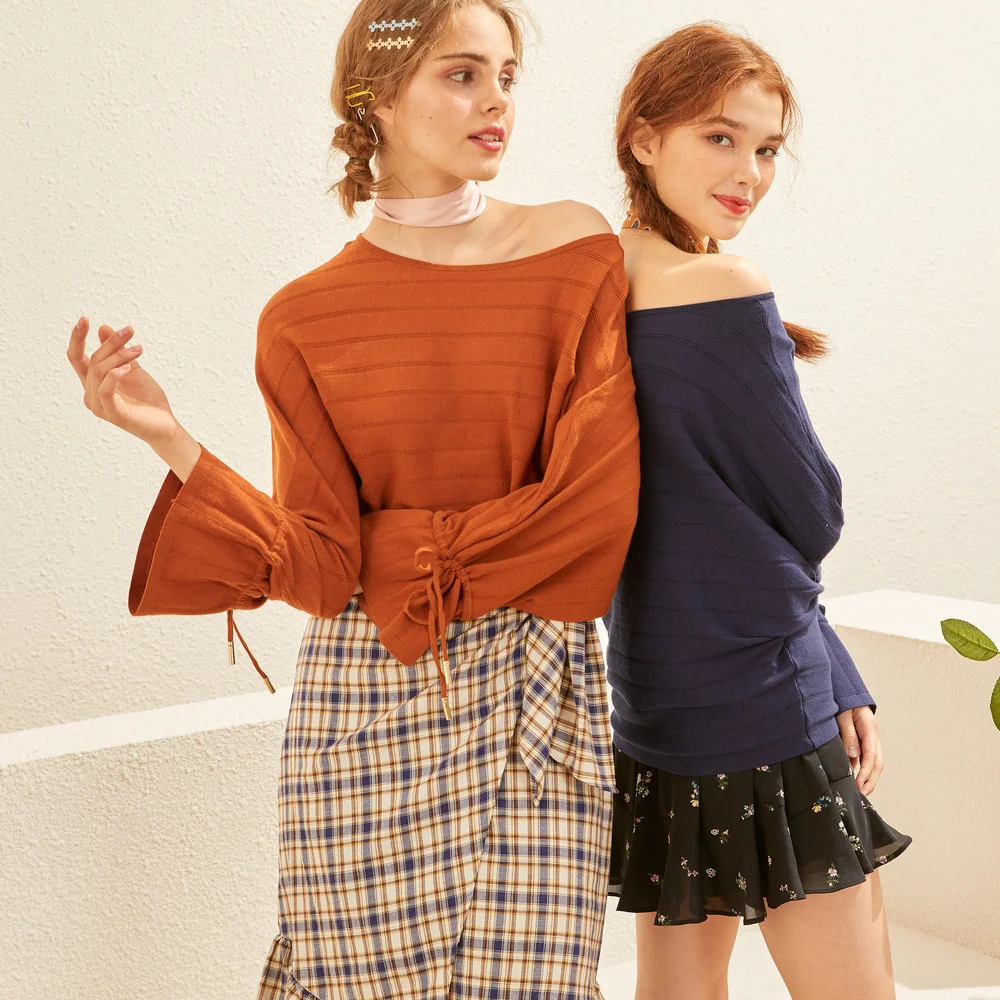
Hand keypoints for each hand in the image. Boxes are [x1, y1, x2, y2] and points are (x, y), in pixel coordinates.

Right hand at [67, 317, 178, 446]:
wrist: (165, 424)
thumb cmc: (147, 399)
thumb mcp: (132, 369)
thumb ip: (117, 352)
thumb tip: (103, 328)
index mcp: (93, 383)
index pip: (76, 358)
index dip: (77, 338)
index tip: (85, 319)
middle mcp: (90, 394)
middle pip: (93, 360)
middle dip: (111, 343)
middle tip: (130, 330)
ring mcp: (99, 405)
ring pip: (99, 371)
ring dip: (119, 356)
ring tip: (139, 349)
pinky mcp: (112, 414)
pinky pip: (105, 390)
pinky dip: (114, 375)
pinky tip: (127, 368)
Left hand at [836, 706, 881, 796]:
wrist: (845, 688)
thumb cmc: (843, 698)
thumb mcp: (842, 713)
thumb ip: (848, 733)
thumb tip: (853, 755)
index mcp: (870, 728)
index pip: (871, 755)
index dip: (865, 772)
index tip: (859, 785)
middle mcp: (873, 735)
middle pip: (876, 763)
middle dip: (870, 781)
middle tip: (861, 796)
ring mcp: (870, 738)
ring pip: (873, 762)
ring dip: (868, 778)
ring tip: (859, 793)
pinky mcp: (864, 740)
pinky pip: (866, 758)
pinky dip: (862, 770)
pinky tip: (855, 779)